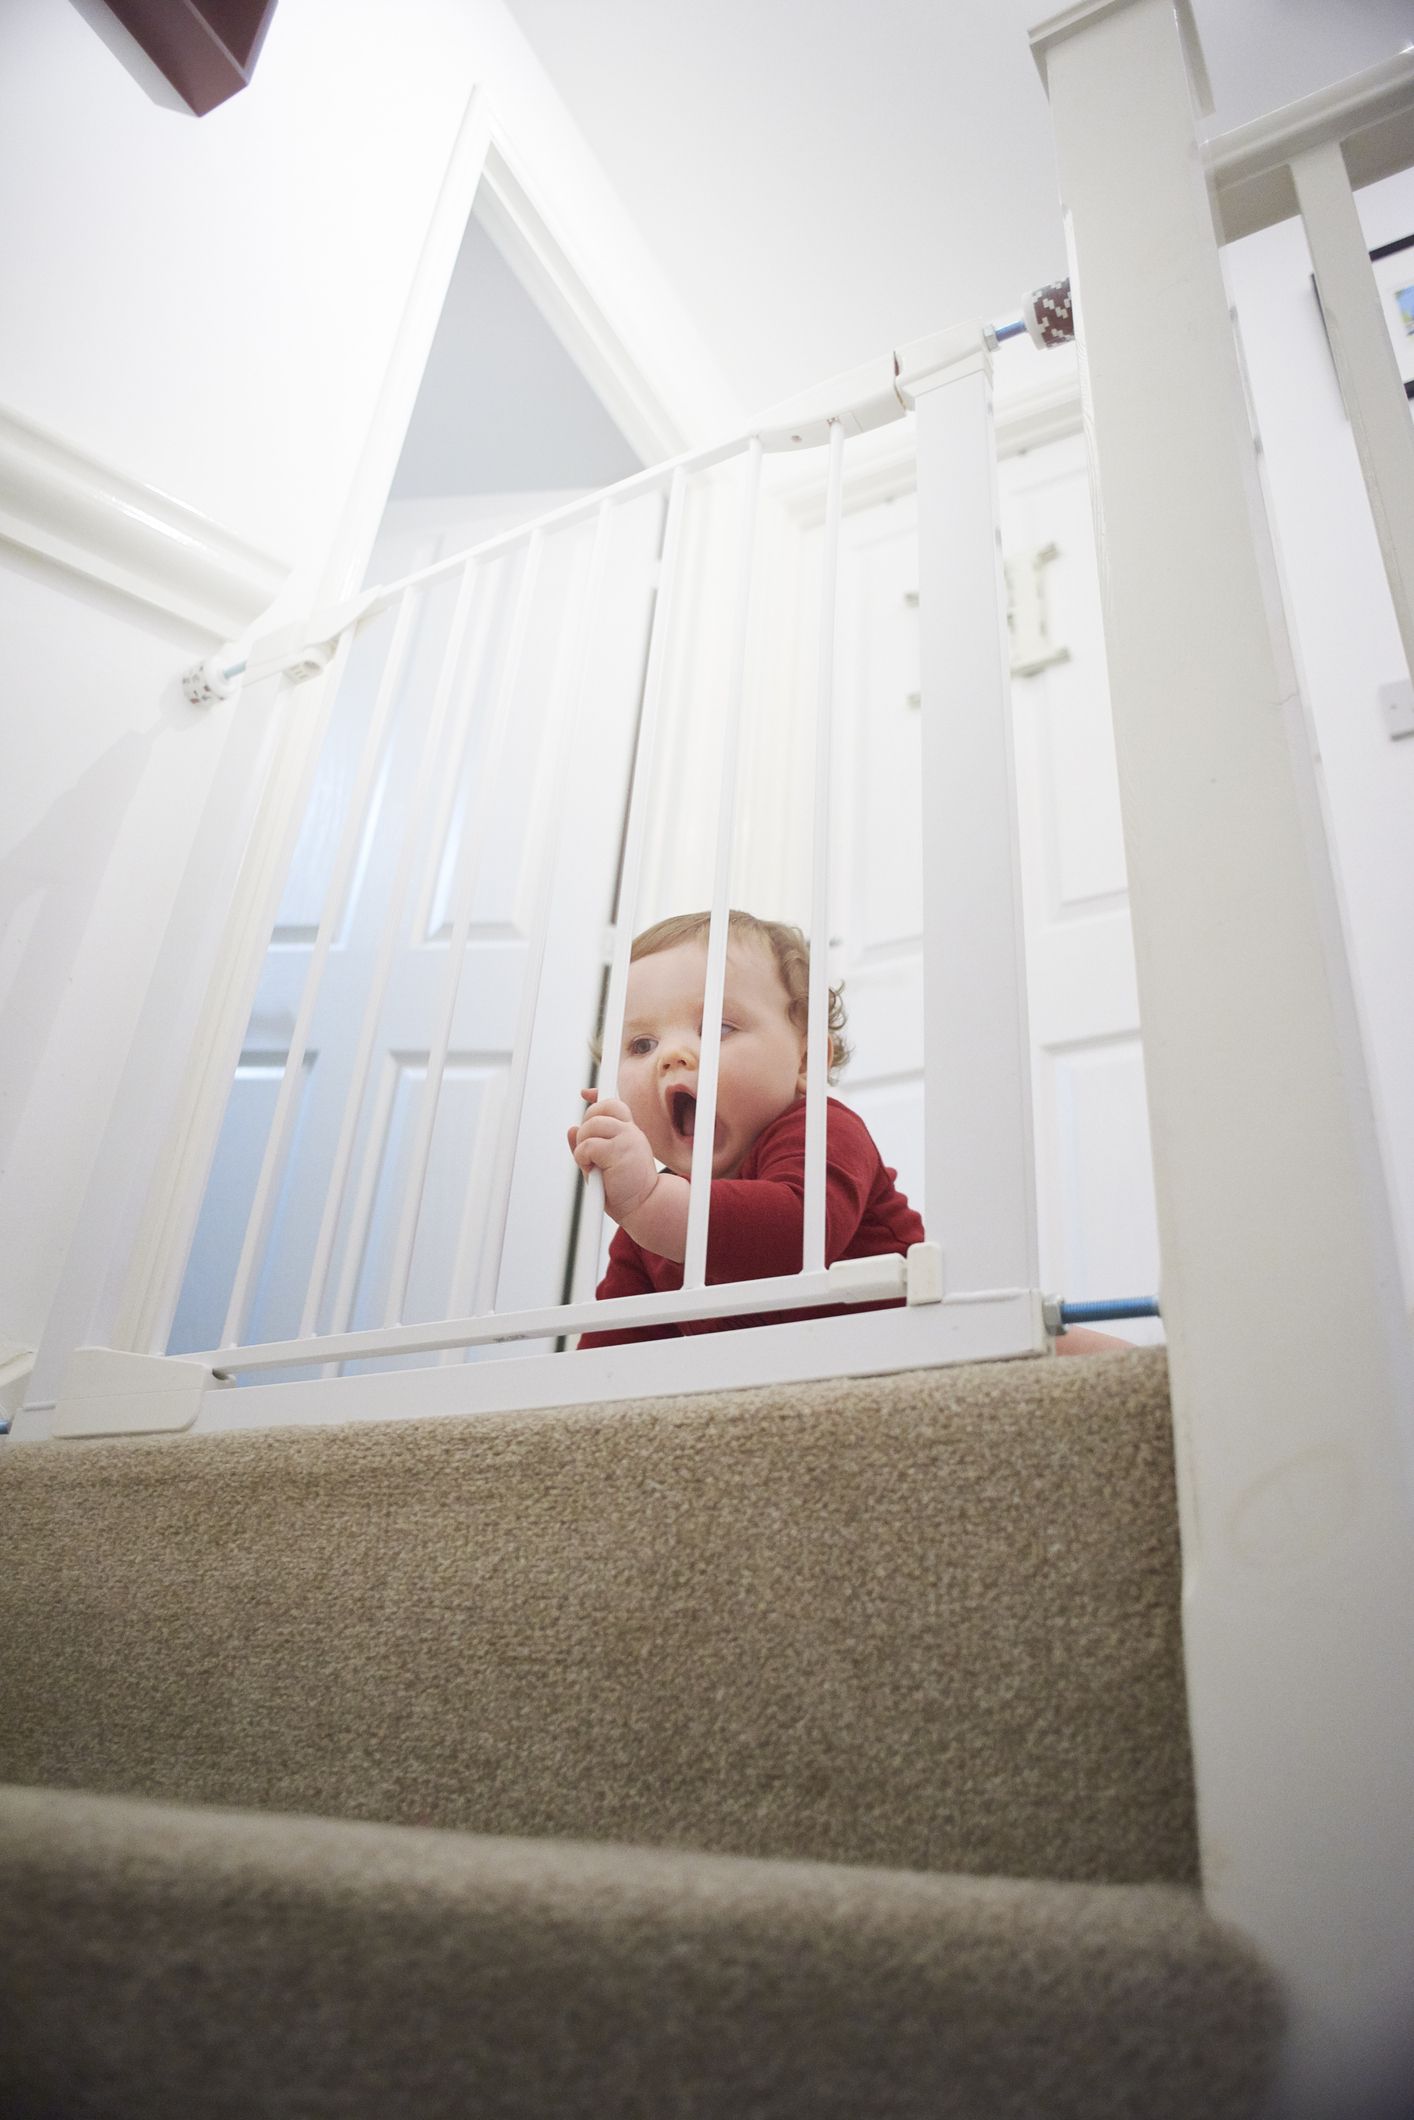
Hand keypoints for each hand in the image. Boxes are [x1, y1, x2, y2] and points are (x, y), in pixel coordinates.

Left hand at [567, 1090, 659, 1224]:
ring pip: (591, 1125)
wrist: (644, 1205)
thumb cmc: (624, 1188)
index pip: (613, 1105)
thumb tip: (571, 1129)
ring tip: (590, 1163)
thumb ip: (588, 1145)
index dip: (597, 1098)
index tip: (586, 1094)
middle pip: (599, 1109)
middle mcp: (631, 1130)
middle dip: (585, 1126)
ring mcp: (628, 1138)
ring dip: (583, 1145)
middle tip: (588, 1150)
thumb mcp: (603, 1163)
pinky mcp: (620, 1151)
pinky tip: (592, 1169)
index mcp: (629, 1131)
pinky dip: (583, 1158)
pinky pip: (588, 1145)